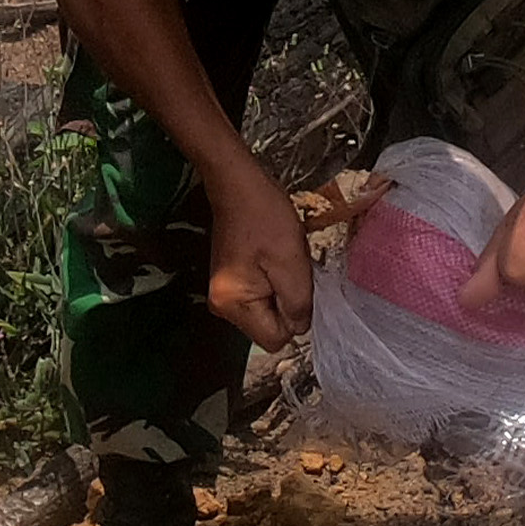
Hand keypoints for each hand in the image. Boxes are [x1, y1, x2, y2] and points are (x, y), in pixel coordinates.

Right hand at [205, 167, 316, 351]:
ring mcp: (225, 296)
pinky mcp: (231, 284)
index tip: (295, 283)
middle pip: (270, 328)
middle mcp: (223, 308)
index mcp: (233, 306)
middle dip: (288, 303)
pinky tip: (274, 259)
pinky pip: (262, 298)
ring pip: (269, 313)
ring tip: (280, 261)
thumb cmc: (265, 217)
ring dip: (283, 292)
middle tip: (288, 268)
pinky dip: (275, 283)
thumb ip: (298, 303)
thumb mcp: (291, 261)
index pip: (275, 339)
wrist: (239, 186)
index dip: (294, 316)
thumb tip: (301, 328)